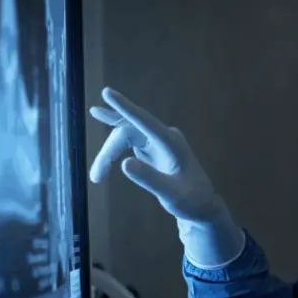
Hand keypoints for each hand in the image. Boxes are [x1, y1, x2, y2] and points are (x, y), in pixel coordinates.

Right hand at [89, 87, 243, 266]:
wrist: (201, 206)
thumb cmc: (190, 200)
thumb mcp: (170, 195)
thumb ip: (150, 179)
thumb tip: (124, 164)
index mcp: (171, 143)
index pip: (144, 121)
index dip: (125, 107)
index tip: (106, 92)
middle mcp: (165, 136)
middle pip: (128, 132)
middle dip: (109, 151)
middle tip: (96, 176)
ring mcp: (158, 140)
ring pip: (125, 137)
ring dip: (109, 153)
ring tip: (97, 177)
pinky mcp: (153, 147)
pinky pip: (128, 142)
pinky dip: (115, 153)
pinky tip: (103, 161)